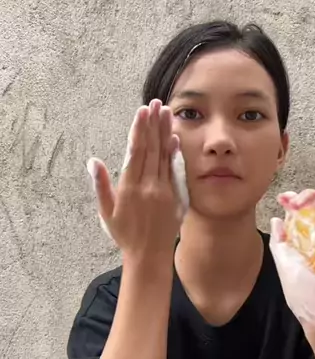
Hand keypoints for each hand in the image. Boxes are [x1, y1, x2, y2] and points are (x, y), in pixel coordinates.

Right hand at [87, 100, 186, 263]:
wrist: (148, 256)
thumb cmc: (124, 235)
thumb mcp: (106, 212)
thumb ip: (101, 185)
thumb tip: (92, 161)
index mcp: (129, 188)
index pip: (135, 152)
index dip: (139, 129)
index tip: (142, 111)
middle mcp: (148, 187)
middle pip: (152, 149)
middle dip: (153, 124)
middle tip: (156, 102)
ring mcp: (165, 191)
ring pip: (165, 156)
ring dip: (165, 132)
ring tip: (167, 112)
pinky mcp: (176, 197)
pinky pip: (176, 171)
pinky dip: (175, 154)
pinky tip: (175, 138)